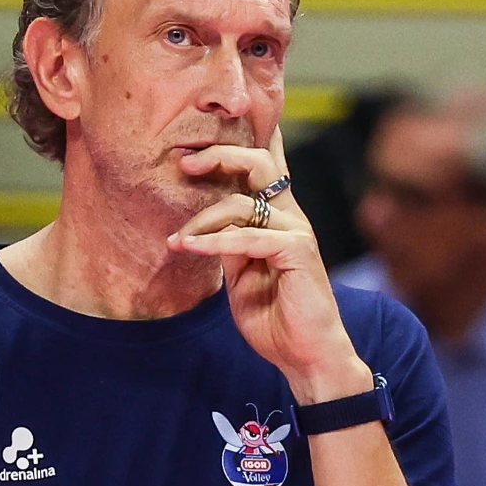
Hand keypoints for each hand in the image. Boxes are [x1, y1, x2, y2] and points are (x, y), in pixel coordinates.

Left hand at [169, 130, 372, 403]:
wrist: (306, 356)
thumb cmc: (276, 320)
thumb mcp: (242, 279)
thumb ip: (230, 248)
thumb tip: (206, 228)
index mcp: (279, 220)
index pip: (267, 169)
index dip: (247, 142)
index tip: (214, 130)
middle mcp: (290, 218)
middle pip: (259, 164)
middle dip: (220, 155)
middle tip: (187, 163)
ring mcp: (297, 231)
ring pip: (243, 202)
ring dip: (203, 219)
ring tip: (179, 241)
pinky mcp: (298, 250)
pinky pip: (248, 236)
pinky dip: (215, 242)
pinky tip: (189, 248)